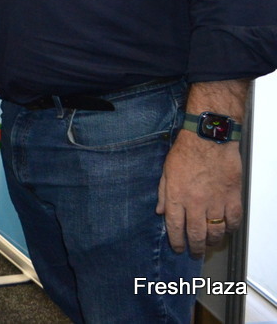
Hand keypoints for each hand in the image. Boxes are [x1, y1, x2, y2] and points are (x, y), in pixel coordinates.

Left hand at [157, 129, 241, 255]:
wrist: (208, 139)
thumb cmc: (185, 152)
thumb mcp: (166, 172)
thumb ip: (164, 194)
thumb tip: (160, 212)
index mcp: (177, 197)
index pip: (175, 227)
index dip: (176, 241)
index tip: (178, 248)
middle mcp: (196, 203)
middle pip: (196, 234)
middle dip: (195, 247)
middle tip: (195, 253)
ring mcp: (215, 202)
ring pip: (215, 231)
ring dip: (212, 242)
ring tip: (209, 244)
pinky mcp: (232, 197)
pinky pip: (233, 220)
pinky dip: (230, 229)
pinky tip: (226, 230)